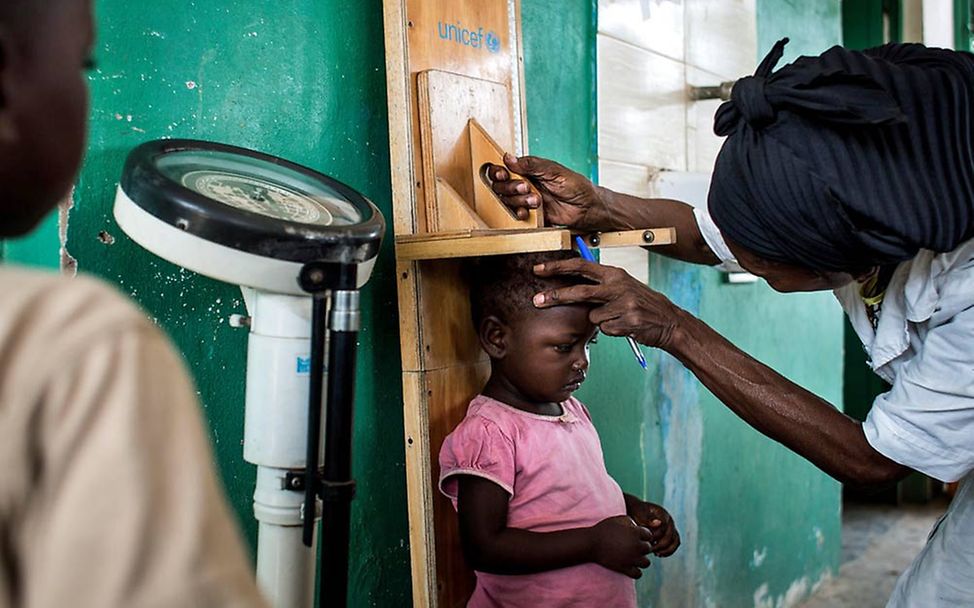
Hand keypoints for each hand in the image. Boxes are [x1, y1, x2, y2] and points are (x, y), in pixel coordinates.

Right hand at [484, 154, 610, 229]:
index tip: (503, 174)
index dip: (499, 171)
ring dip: (519, 201)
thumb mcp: (555, 171)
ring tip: (536, 201)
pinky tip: (529, 212)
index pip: (505, 168)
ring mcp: (528, 200)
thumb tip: (509, 158)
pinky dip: (520, 213)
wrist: (589, 208)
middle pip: (502, 186)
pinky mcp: (532, 215)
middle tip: (526, 188)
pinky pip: (516, 215)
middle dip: (511, 188)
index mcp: (530, 170)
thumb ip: (531, 165)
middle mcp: (526, 184)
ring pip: (508, 200)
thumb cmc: (577, 186)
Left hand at [532, 258, 685, 349]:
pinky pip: (605, 330)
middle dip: (556, 296)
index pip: (581, 266)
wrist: (669, 321)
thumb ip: (600, 283)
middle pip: (579, 291)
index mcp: (614, 273)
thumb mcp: (622, 285)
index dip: (558, 267)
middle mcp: (618, 286)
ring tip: (619, 317)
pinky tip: (626, 326)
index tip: (538, 269)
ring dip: (600, 321)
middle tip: (536, 300)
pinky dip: (612, 330)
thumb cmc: (640, 303)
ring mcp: (623, 304)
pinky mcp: (627, 321)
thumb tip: (571, 281)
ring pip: (592, 316)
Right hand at [590, 515, 652, 578]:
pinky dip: (635, 571)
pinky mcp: (625, 568)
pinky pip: (638, 574)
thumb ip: (631, 522)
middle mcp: (636, 546)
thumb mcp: (618, 519)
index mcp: (636, 533)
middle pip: (649, 549)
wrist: (591, 543)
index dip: (642, 536)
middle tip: (632, 547)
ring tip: (632, 557)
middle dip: (642, 547)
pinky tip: (629, 566)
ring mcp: (631, 558)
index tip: (634, 537)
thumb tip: (638, 528)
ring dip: (641, 560)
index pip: (649, 536)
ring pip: (646, 563)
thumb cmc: (604, 529)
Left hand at [627, 500, 680, 556]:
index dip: (655, 535)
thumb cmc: (636, 513)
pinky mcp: (671, 534)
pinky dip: (669, 551)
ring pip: (675, 541)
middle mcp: (669, 520)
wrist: (637, 513)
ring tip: (656, 554)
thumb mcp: (639, 514)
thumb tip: (659, 523)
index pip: (664, 526)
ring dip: (666, 550)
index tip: (646, 539)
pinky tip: (658, 554)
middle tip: (649, 550)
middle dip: (660, 545)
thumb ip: (647, 519)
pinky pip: (675, 544)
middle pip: (670, 535)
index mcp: (662, 513)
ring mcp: (671, 527)